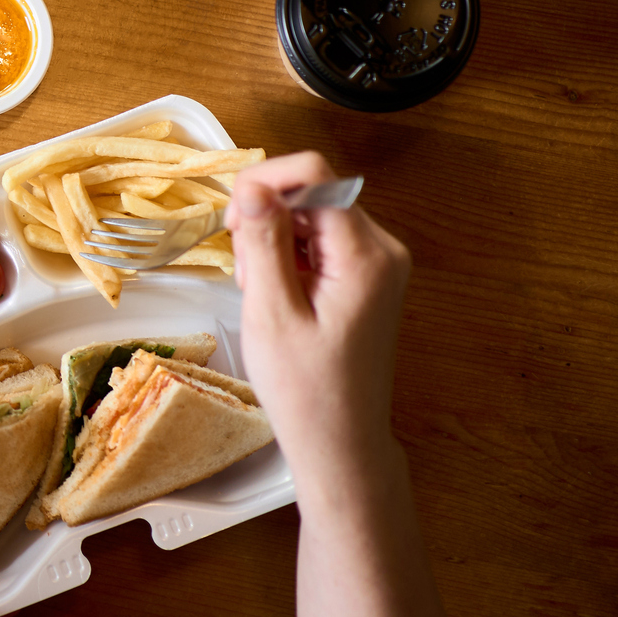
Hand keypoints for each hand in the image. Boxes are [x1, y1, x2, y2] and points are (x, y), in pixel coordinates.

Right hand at [229, 153, 409, 478]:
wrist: (341, 441)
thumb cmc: (307, 390)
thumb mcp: (272, 313)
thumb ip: (264, 242)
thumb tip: (253, 186)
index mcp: (365, 255)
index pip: (314, 175)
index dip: (265, 182)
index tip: (236, 219)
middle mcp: (382, 249)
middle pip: (312, 192)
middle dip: (266, 215)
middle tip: (243, 265)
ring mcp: (377, 263)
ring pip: (312, 214)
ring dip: (274, 236)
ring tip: (259, 288)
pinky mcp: (366, 277)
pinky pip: (319, 240)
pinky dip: (288, 254)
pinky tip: (275, 292)